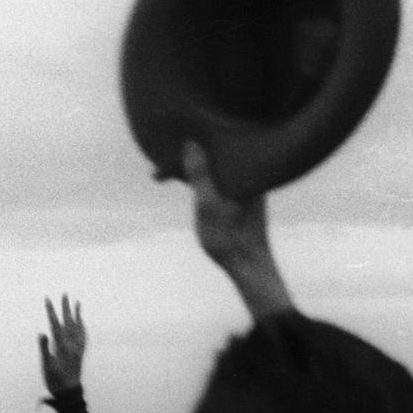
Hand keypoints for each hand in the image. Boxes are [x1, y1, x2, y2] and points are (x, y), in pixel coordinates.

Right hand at [37, 297, 86, 397]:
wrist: (69, 394)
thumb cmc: (55, 380)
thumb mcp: (47, 366)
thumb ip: (44, 348)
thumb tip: (42, 333)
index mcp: (62, 347)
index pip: (56, 325)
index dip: (51, 312)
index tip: (47, 299)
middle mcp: (72, 346)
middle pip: (69, 323)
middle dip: (66, 308)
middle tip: (65, 295)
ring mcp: (78, 349)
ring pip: (77, 328)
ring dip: (76, 315)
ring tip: (77, 303)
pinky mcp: (80, 354)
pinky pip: (83, 337)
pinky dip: (82, 328)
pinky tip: (81, 323)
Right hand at [183, 141, 293, 322]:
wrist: (250, 270)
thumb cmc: (230, 238)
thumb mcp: (209, 204)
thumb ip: (200, 173)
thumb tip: (191, 142)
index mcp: (245, 173)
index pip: (218, 146)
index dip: (193, 141)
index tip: (168, 146)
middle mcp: (248, 176)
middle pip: (215, 155)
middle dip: (187, 155)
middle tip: (161, 163)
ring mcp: (245, 187)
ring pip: (214, 168)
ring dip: (191, 170)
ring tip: (165, 174)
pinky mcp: (240, 198)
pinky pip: (216, 180)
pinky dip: (199, 181)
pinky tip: (185, 184)